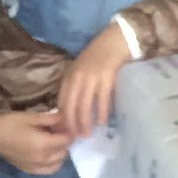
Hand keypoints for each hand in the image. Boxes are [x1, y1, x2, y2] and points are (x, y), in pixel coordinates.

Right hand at [0, 108, 72, 176]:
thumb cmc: (8, 123)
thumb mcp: (30, 117)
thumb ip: (51, 119)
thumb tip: (66, 118)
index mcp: (42, 144)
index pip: (66, 139)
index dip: (70, 130)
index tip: (68, 123)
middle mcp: (42, 159)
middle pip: (64, 150)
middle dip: (65, 140)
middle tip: (60, 129)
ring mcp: (36, 167)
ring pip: (59, 161)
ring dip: (61, 151)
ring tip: (54, 141)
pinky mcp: (30, 170)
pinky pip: (49, 169)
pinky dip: (54, 162)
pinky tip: (49, 153)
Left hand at [55, 22, 134, 136]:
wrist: (115, 40)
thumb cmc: (99, 56)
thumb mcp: (80, 69)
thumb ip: (75, 86)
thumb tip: (72, 108)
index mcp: (69, 76)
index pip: (61, 101)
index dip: (62, 118)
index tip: (64, 130)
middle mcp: (77, 77)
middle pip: (71, 106)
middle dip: (72, 124)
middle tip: (75, 137)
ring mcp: (91, 78)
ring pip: (84, 106)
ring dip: (85, 122)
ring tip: (87, 133)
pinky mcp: (106, 78)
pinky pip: (102, 100)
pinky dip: (101, 113)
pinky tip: (102, 121)